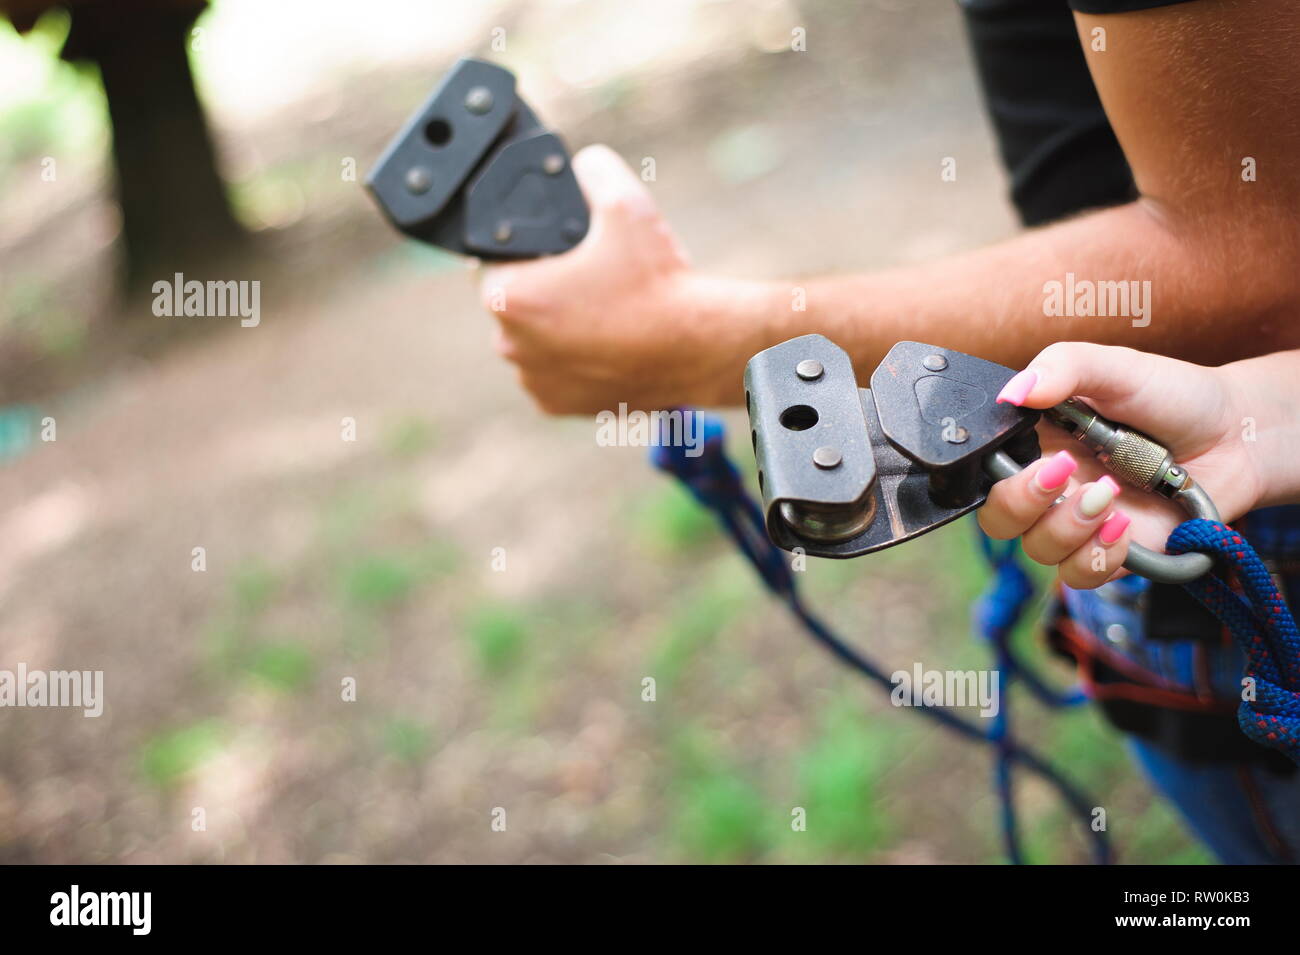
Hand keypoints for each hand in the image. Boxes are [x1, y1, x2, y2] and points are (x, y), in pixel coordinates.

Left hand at [479, 144, 769, 413]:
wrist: (697, 348)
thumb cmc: (658, 283)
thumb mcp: (627, 203)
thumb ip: (593, 169)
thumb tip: (581, 163)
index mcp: (508, 295)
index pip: (490, 259)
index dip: (521, 249)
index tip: (554, 250)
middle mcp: (509, 344)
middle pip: (511, 303)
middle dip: (540, 288)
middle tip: (584, 277)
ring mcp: (532, 380)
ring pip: (531, 341)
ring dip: (553, 327)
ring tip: (598, 311)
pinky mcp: (556, 406)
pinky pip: (552, 375)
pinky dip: (570, 361)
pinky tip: (601, 342)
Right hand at [977, 342, 1260, 588]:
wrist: (1235, 434)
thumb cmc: (1171, 395)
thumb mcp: (1115, 367)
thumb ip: (1061, 367)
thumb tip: (1012, 392)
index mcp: (1032, 443)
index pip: (980, 471)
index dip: (987, 474)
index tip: (1023, 455)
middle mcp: (1047, 488)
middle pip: (997, 519)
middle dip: (1022, 503)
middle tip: (1064, 473)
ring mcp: (1077, 524)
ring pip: (1038, 550)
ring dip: (1068, 527)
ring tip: (1110, 492)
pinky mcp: (1111, 554)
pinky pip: (1081, 575)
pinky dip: (1098, 555)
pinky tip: (1124, 525)